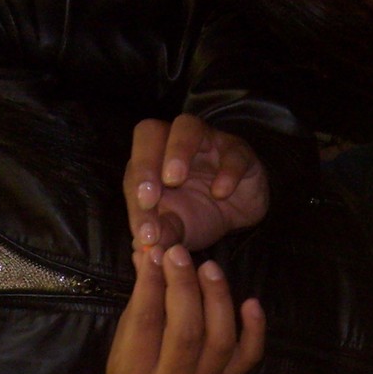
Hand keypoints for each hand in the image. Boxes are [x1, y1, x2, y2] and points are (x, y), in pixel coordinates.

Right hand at [107, 246, 264, 373]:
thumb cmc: (134, 369)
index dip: (152, 282)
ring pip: (219, 339)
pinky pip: (249, 355)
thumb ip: (140, 300)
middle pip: (185, 329)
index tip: (157, 254)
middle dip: (184, 286)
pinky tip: (251, 302)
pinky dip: (255, 329)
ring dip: (217, 298)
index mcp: (135, 373)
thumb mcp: (124, 339)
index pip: (145, 321)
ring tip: (209, 268)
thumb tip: (148, 254)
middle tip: (181, 254)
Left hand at [125, 116, 268, 253]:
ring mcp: (207, 143)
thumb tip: (144, 246)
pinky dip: (226, 171)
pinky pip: (231, 152)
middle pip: (149, 132)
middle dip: (145, 164)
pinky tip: (221, 193)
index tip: (145, 235)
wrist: (239, 214)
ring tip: (174, 180)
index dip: (134, 202)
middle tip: (148, 199)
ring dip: (177, 151)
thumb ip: (163, 233)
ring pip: (186, 127)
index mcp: (151, 162)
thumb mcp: (179, 228)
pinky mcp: (238, 152)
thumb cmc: (200, 213)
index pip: (134, 170)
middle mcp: (173, 144)